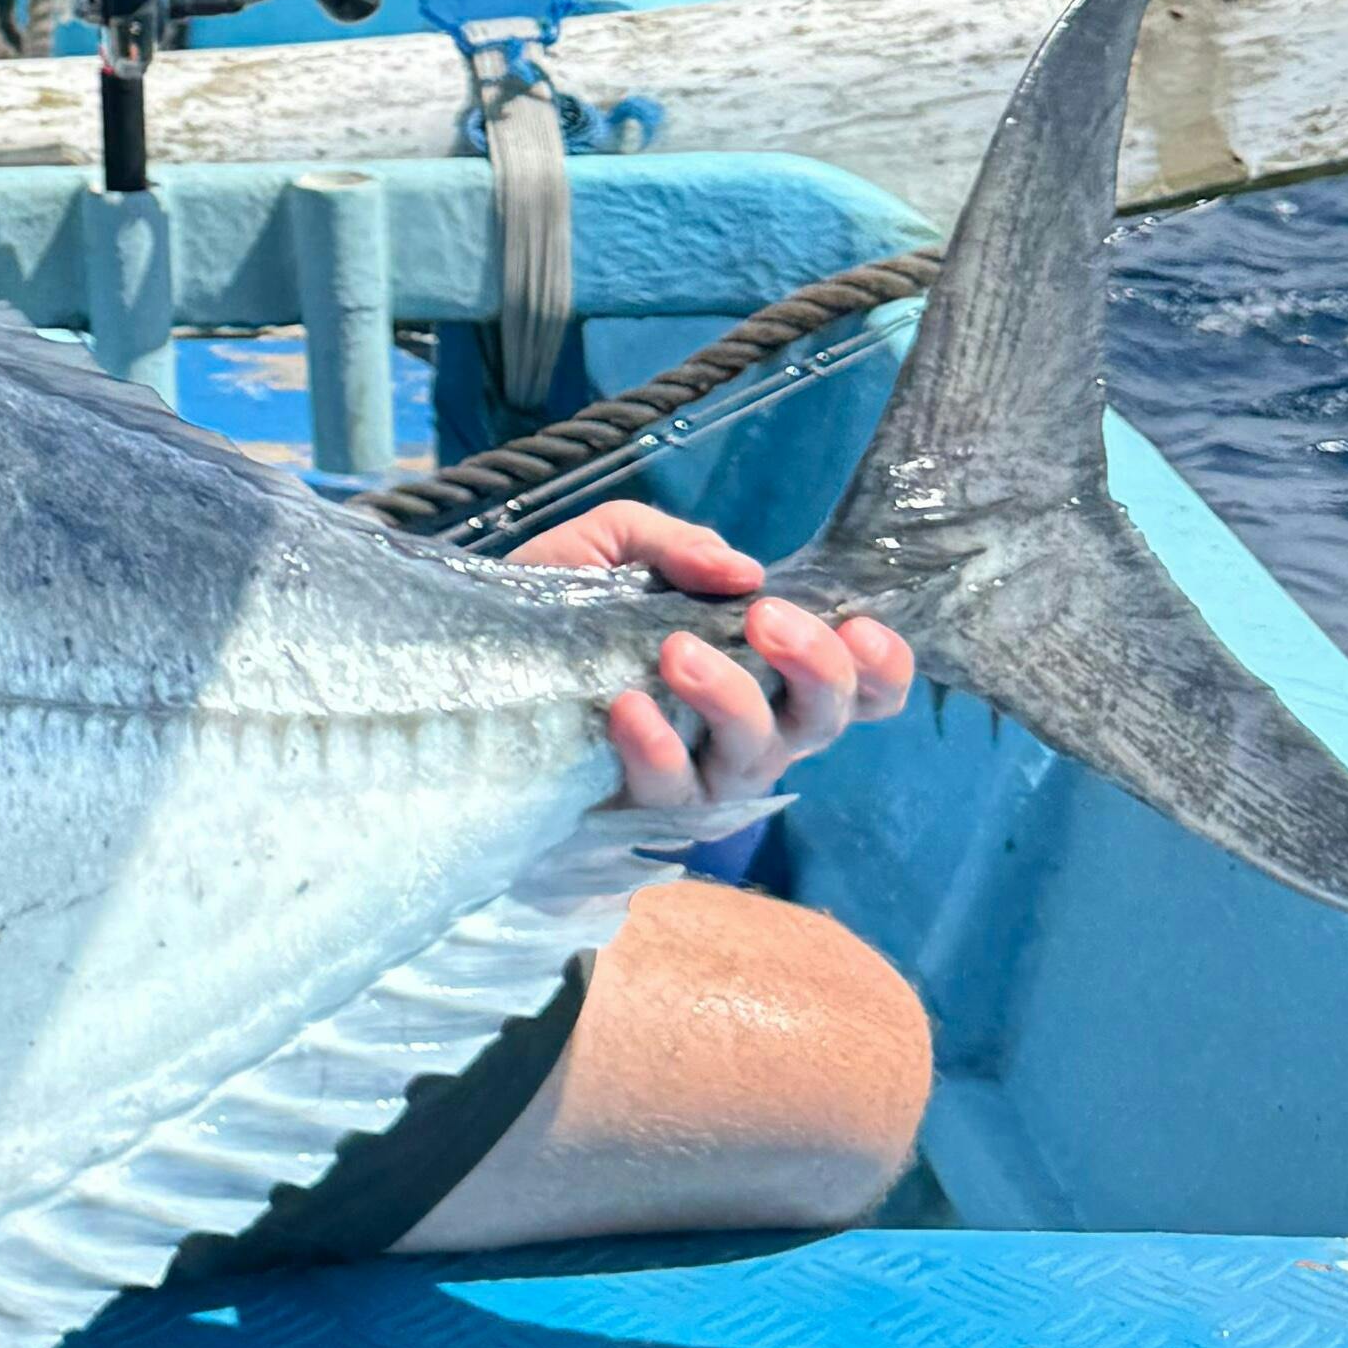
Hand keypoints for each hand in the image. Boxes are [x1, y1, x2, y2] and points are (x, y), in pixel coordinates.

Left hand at [505, 498, 915, 806]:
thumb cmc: (558, 600)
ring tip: (677, 651)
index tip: (863, 627)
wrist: (464, 657)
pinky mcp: (642, 804)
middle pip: (825, 720)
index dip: (882, 667)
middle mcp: (751, 725)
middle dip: (815, 668)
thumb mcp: (610, 543)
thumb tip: (742, 569)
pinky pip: (671, 789)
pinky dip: (658, 748)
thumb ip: (676, 544)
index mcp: (764, 664)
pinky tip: (629, 708)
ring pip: (756, 757)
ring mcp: (701, 772)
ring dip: (730, 699)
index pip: (859, 684)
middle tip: (765, 618)